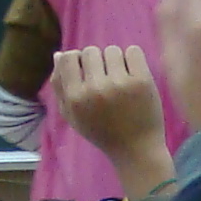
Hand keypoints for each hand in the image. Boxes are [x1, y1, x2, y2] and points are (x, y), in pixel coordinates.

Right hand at [49, 45, 171, 196]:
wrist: (136, 150)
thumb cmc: (102, 132)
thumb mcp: (72, 115)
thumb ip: (60, 86)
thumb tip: (58, 54)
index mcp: (76, 98)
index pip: (67, 57)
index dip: (77, 60)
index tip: (87, 72)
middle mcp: (95, 89)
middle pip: (90, 51)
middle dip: (97, 62)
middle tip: (106, 80)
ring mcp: (120, 84)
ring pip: (112, 50)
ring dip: (116, 61)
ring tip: (120, 80)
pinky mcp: (142, 81)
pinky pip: (133, 51)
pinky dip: (133, 60)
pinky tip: (133, 76)